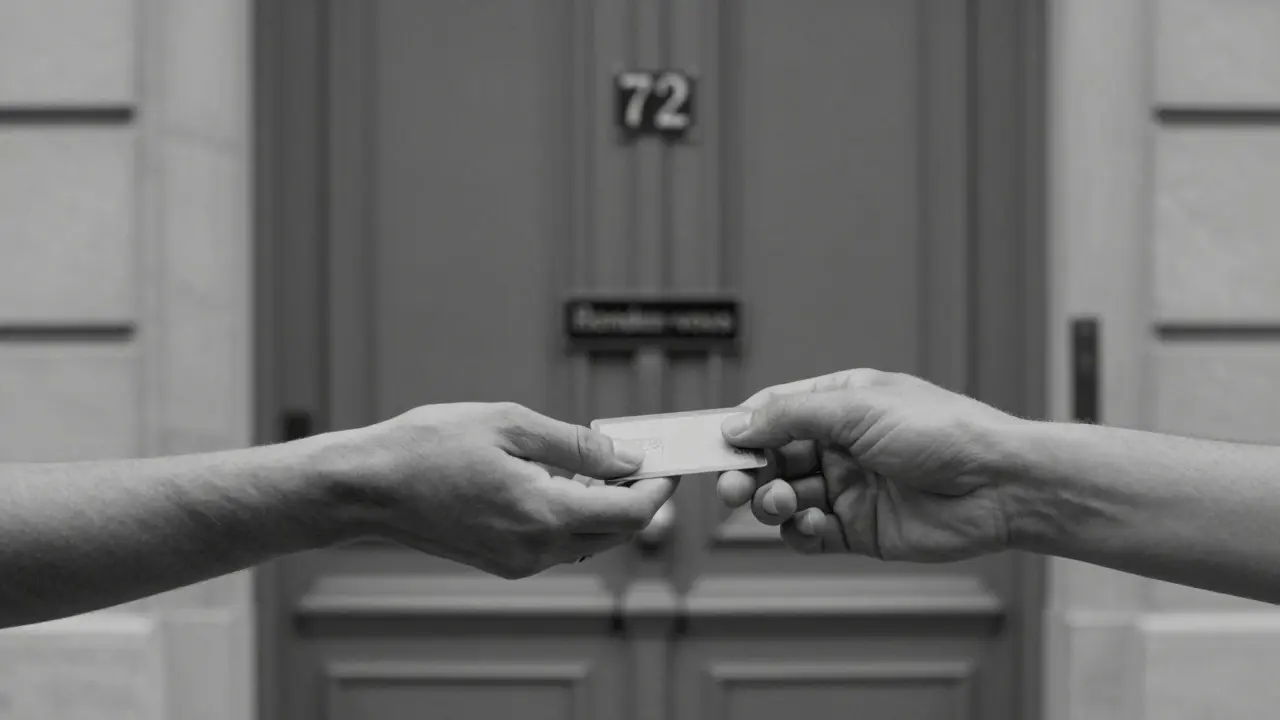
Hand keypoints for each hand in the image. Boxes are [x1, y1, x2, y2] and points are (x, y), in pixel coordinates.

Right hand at [324, 402, 676, 577]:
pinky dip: (572, 515)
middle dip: (637, 497)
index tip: (667, 461)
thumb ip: (578, 444)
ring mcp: (518, 561)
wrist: (368, 487)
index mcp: (544, 514)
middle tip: (639, 457)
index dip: (658, 487)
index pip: (631, 513)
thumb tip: (629, 456)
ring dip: (604, 506)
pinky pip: (557, 544)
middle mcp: (536, 549)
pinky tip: (559, 480)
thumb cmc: (428, 446)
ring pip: (588, 540)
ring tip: (595, 461)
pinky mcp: (502, 562)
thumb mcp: (511, 423)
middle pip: (616, 533)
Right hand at [716, 369, 1020, 560]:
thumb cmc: (945, 432)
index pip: (774, 412)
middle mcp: (840, 445)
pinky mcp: (859, 529)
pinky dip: (801, 534)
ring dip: (772, 503)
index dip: (742, 429)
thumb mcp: (859, 408)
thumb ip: (792, 416)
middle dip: (748, 472)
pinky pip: (810, 535)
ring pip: (785, 498)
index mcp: (840, 404)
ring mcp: (848, 488)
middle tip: (735, 486)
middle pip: (771, 459)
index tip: (714, 445)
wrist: (999, 486)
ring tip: (781, 504)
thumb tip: (739, 423)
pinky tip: (813, 525)